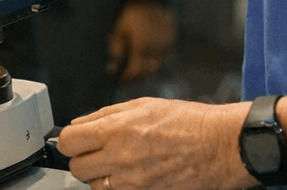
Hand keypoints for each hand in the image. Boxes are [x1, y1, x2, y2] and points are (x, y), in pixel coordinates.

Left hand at [59, 97, 248, 189]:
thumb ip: (104, 115)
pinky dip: (119, 186)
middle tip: (97, 151)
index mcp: (116, 130)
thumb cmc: (186, 122)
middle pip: (77, 168)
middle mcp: (120, 158)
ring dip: (101, 175)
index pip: (68, 142)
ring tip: (118, 162)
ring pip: (95, 185)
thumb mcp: (141, 105)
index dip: (69, 141)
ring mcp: (132, 182)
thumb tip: (79, 124)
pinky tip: (132, 173)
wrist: (218, 146)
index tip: (76, 140)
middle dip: (83, 158)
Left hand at [108, 0, 174, 84]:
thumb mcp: (119, 29)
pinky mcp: (171, 40)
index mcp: (142, 50)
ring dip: (147, 69)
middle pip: (147, 73)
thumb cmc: (133, 12)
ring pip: (157, 66)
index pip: (135, 72)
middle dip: (137, 76)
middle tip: (128, 75)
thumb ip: (115, 50)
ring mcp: (165, 47)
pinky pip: (164, 57)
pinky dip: (156, 60)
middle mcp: (156, 52)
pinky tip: (148, 55)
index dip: (127, 78)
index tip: (120, 80)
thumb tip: (111, 68)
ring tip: (138, 66)